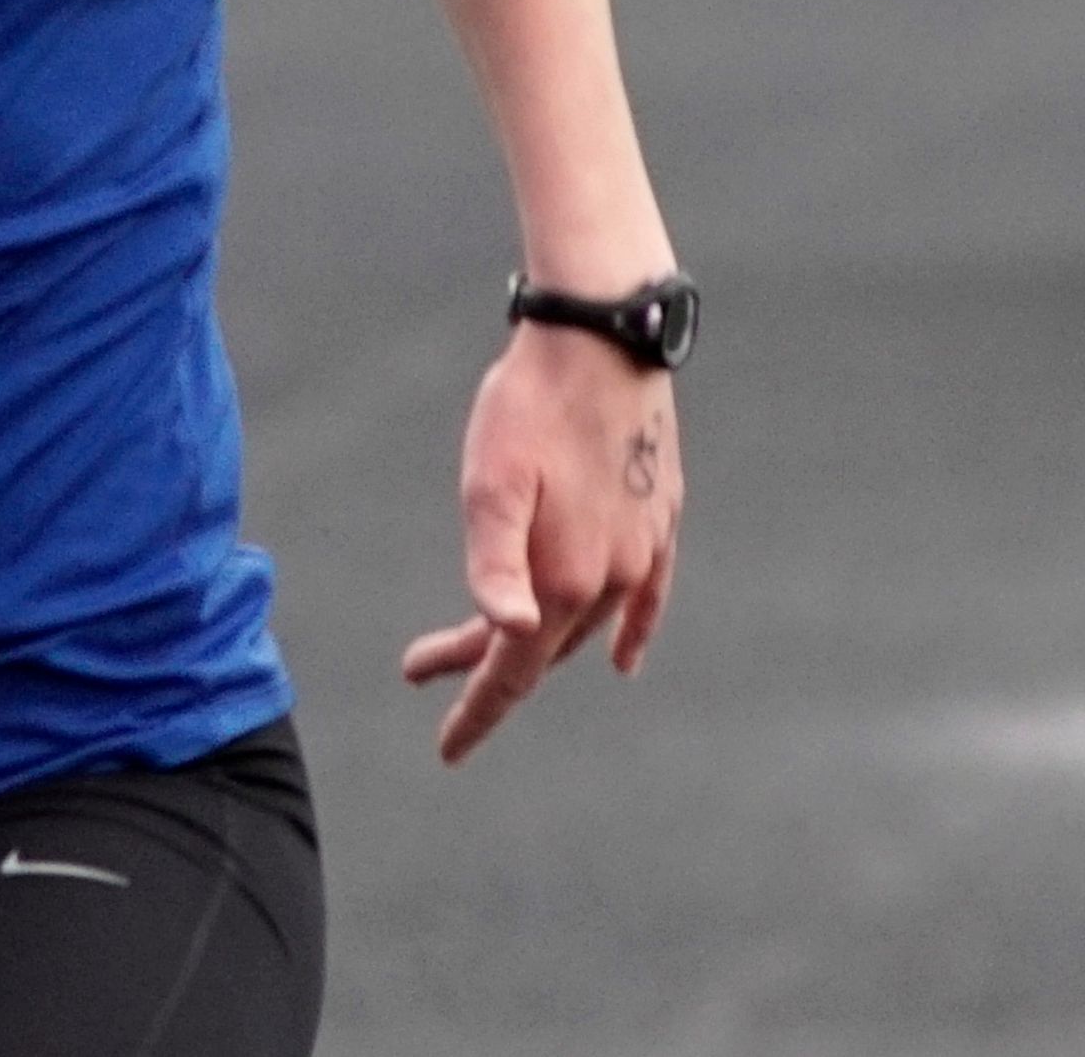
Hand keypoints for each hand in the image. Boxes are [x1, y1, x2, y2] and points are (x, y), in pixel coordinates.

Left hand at [400, 319, 682, 764]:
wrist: (602, 334)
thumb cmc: (529, 406)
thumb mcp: (491, 483)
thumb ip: (495, 564)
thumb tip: (508, 634)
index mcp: (564, 579)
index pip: (512, 671)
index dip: (476, 711)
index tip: (447, 750)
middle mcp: (612, 577)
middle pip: (541, 647)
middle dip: (485, 665)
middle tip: (422, 663)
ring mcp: (643, 547)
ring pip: (588, 623)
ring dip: (540, 642)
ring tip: (492, 641)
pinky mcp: (662, 514)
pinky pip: (650, 596)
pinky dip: (635, 631)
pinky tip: (624, 660)